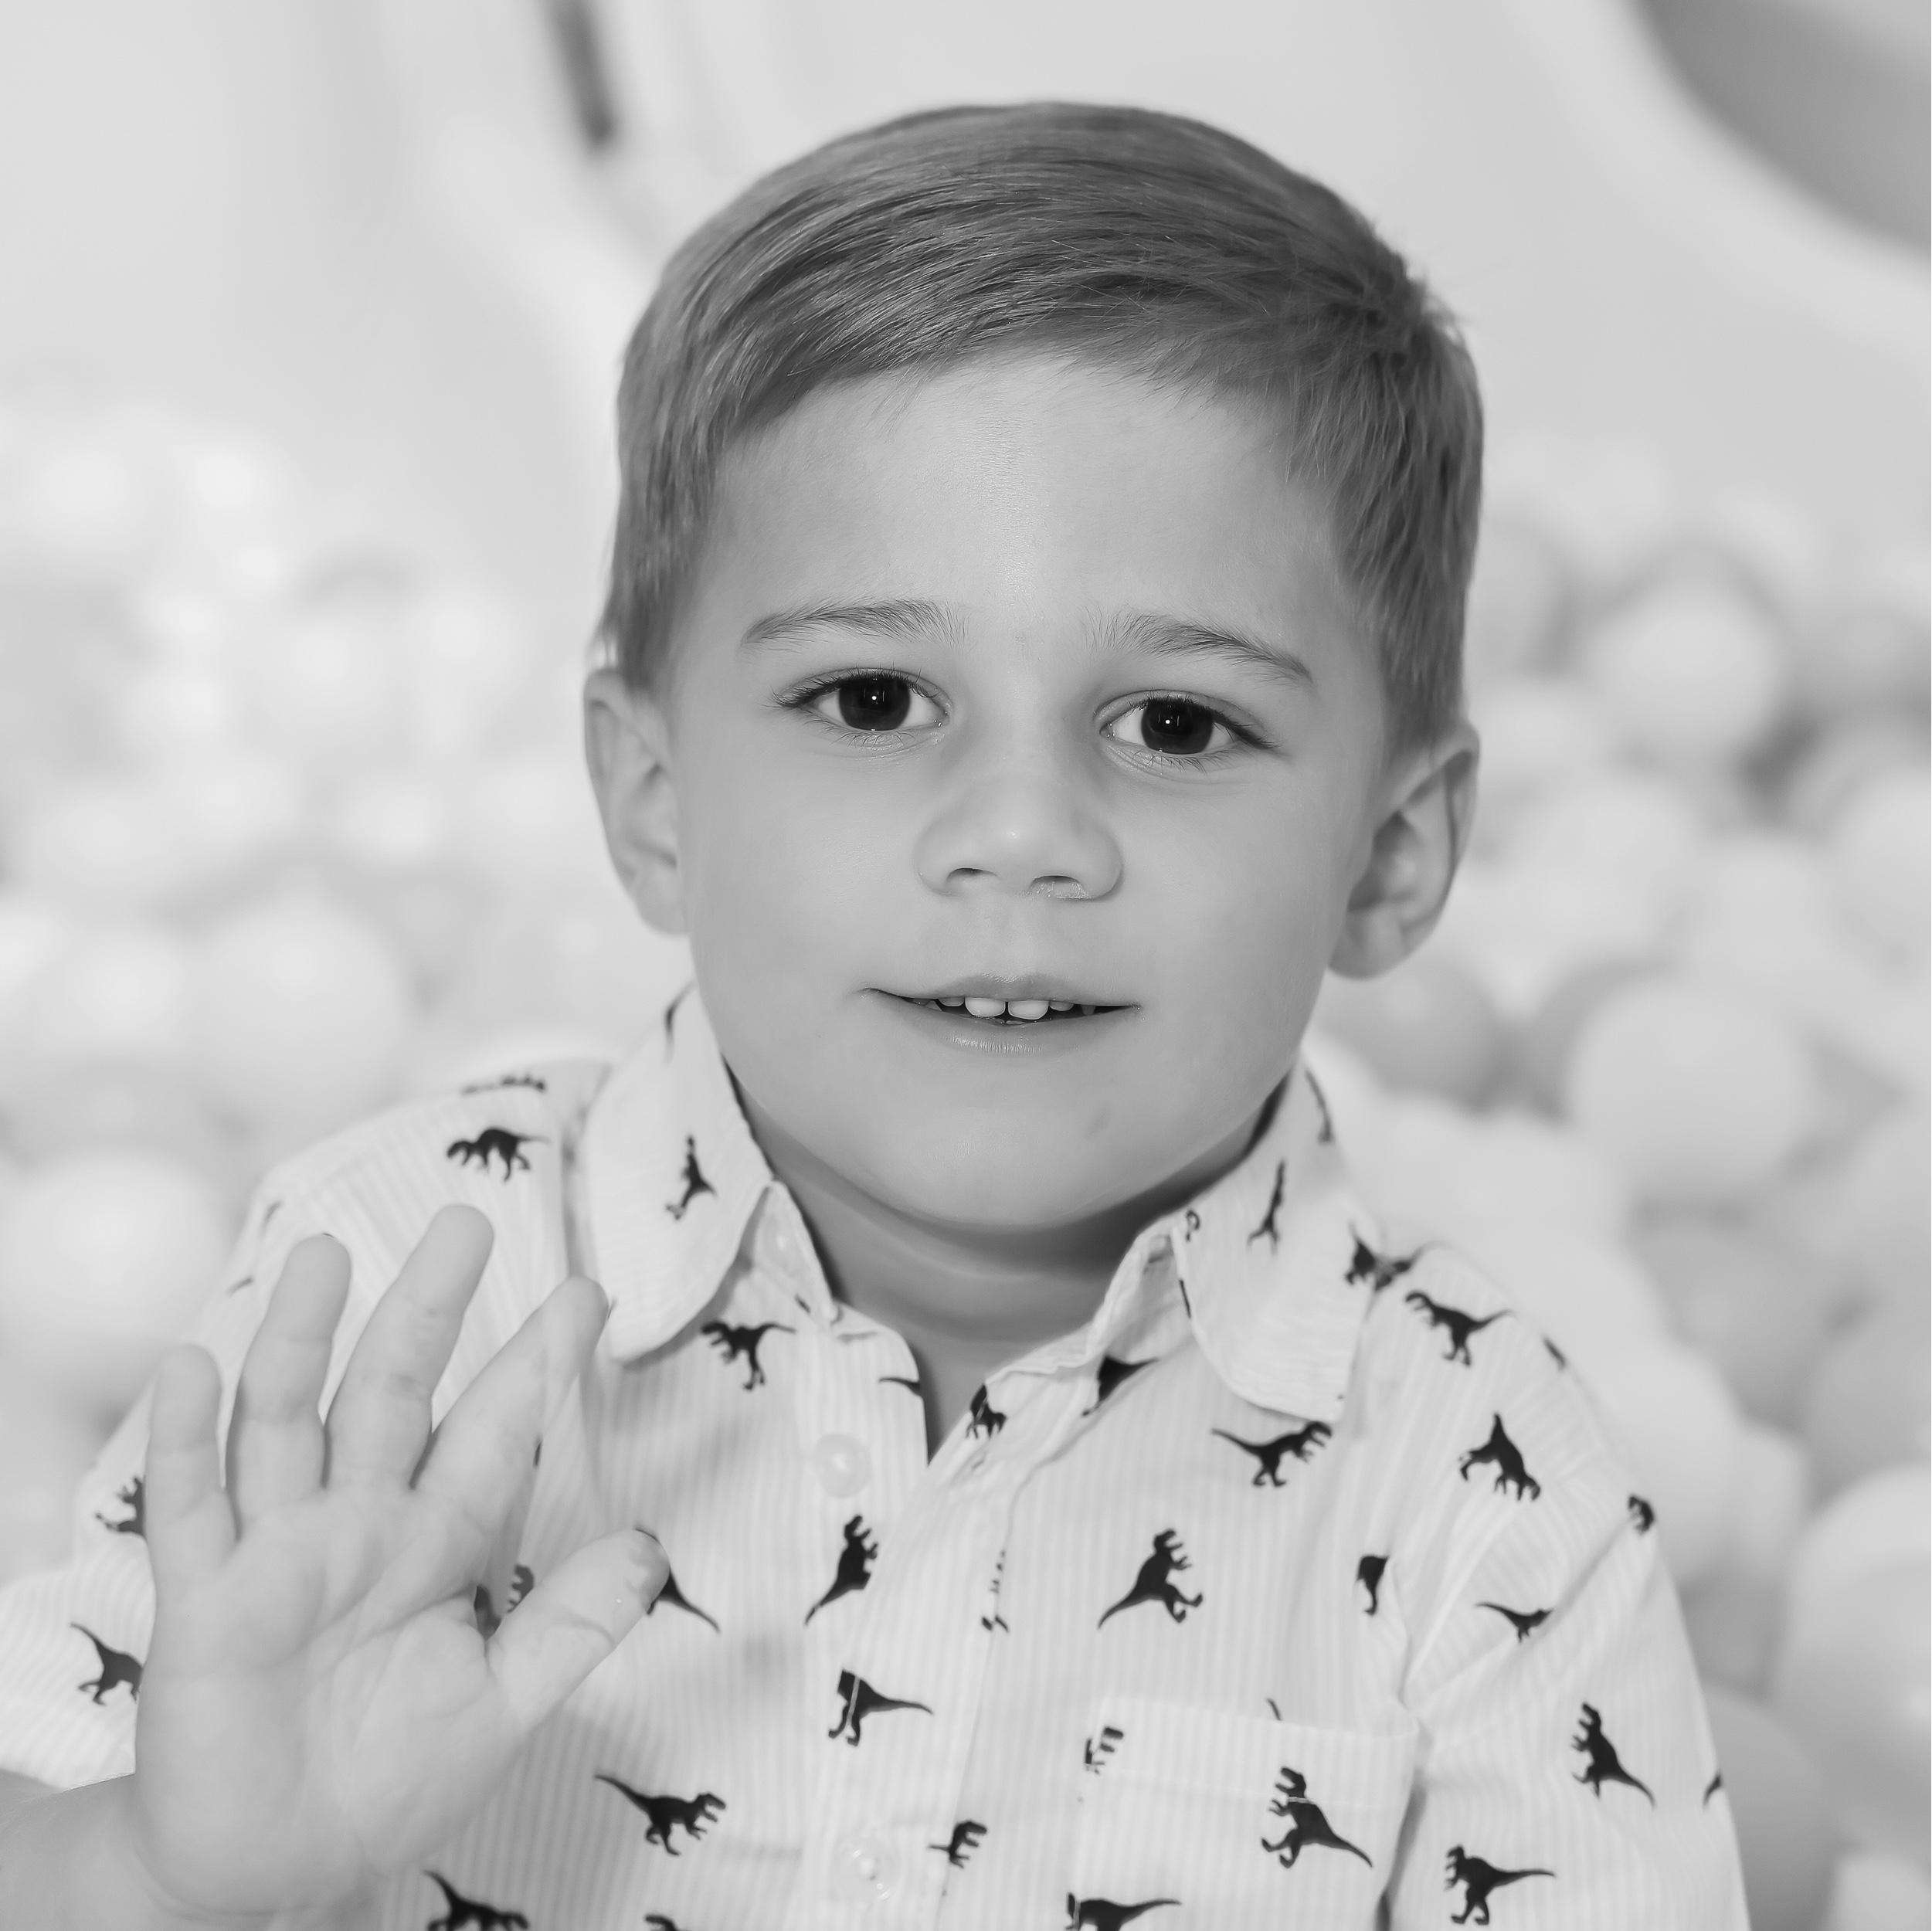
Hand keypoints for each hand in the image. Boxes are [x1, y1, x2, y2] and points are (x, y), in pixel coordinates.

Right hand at [126, 1203, 666, 1919]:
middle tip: (465, 1224)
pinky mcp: (201, 1600)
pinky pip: (188, 1506)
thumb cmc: (391, 1780)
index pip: (495, 1435)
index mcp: (435, 1544)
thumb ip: (571, 1626)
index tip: (589, 1294)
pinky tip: (194, 1363)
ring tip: (323, 1257)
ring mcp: (276, 1553)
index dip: (537, 1365)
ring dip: (298, 1339)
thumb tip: (654, 1548)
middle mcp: (358, 1525)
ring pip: (287, 1422)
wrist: (279, 1870)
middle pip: (392, 1395)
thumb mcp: (503, 1705)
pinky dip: (187, 1437)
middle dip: (427, 1312)